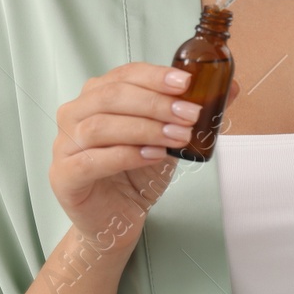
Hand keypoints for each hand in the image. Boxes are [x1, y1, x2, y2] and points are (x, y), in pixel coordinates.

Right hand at [49, 63, 240, 249]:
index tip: (186, 83)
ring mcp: (63, 145)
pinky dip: (125, 154)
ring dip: (145, 128)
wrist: (116, 219)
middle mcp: (74, 114)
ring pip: (101, 126)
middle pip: (112, 97)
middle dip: (156, 103)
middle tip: (190, 115)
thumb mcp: (169, 136)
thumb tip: (231, 87)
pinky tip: (153, 156)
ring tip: (178, 137)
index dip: (155, 76)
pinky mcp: (62, 175)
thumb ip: (193, 110)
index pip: (124, 75)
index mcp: (97, 95)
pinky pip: (91, 160)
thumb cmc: (137, 173)